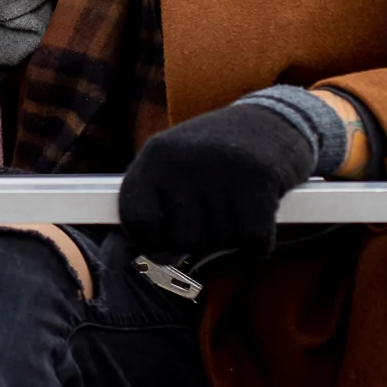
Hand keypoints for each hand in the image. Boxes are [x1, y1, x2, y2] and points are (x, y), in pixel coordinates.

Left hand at [117, 103, 314, 258]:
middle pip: (181, 240)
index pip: (135, 219)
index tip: (164, 238)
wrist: (271, 122)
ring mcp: (221, 169)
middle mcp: (183, 160)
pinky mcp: (259, 182)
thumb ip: (145, 215)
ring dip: (231, 237)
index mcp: (154, 156)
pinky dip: (258, 243)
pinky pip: (253, 243)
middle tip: (212, 211)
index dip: (149, 240)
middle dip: (199, 239)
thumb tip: (116, 263)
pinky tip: (258, 217)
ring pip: (219, 243)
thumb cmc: (211, 162)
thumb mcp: (170, 173)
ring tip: (235, 204)